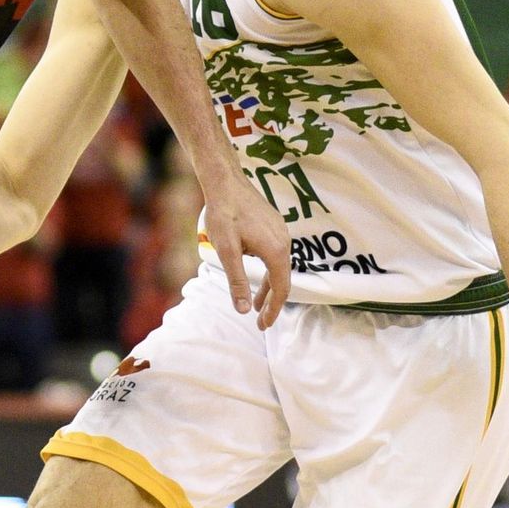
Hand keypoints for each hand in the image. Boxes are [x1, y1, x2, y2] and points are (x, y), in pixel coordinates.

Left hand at [202, 173, 289, 327]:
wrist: (226, 182)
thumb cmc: (224, 214)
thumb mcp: (227, 251)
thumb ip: (237, 280)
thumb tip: (244, 309)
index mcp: (275, 250)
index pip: (281, 288)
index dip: (273, 309)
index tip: (264, 325)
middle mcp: (284, 241)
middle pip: (282, 280)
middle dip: (271, 302)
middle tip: (260, 322)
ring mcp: (281, 232)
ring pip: (278, 267)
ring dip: (268, 287)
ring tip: (256, 304)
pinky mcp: (274, 226)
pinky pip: (275, 255)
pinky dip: (267, 271)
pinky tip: (254, 275)